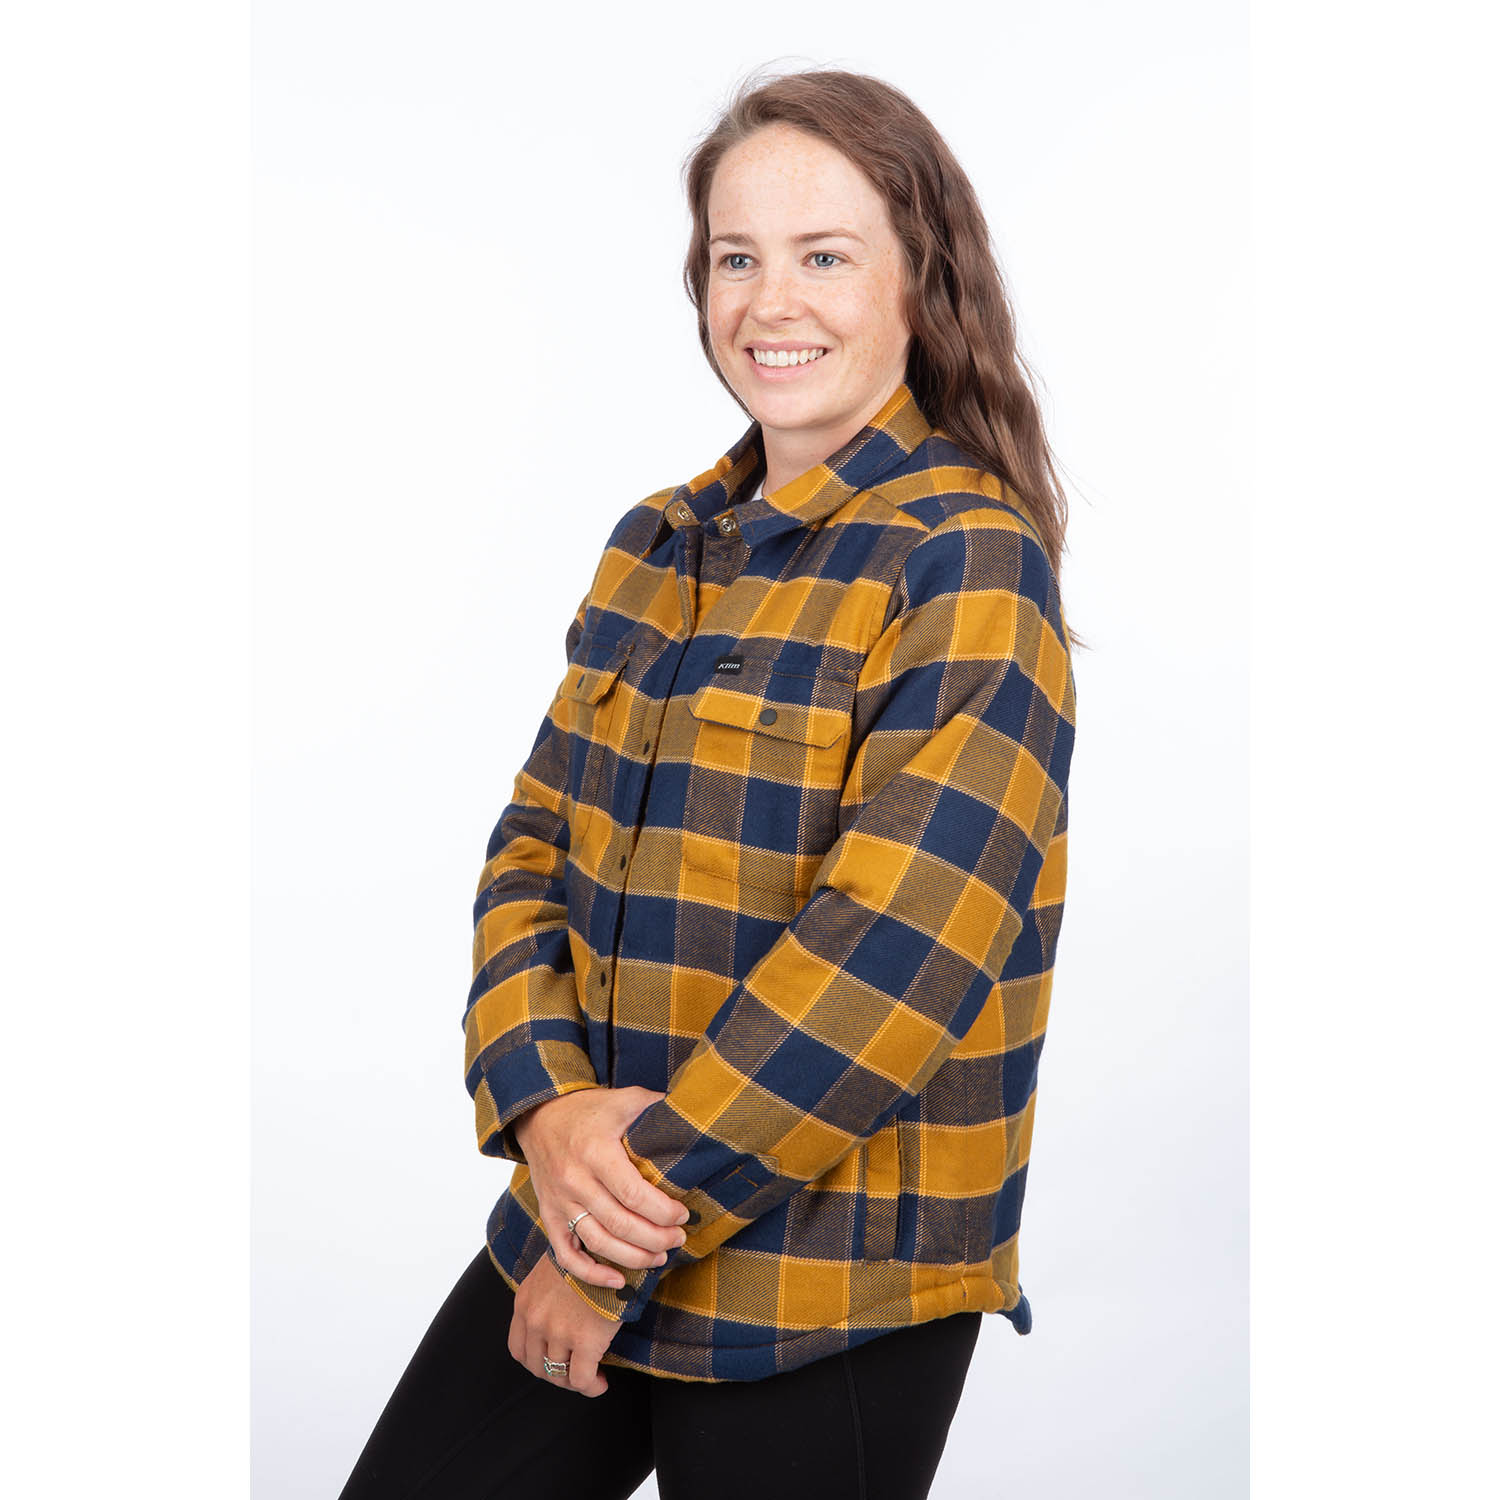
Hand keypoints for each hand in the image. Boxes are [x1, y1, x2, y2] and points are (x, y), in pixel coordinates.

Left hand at [509, 1248, 621, 1396]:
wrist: (611, 1245)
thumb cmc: (589, 1254)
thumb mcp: (554, 1270)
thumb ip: (547, 1296)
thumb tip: (559, 1316)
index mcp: (524, 1302)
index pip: (518, 1348)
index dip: (535, 1361)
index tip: (553, 1361)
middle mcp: (535, 1319)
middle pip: (536, 1365)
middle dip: (556, 1374)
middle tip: (574, 1372)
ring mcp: (558, 1331)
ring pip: (559, 1375)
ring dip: (575, 1382)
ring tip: (591, 1378)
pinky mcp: (585, 1340)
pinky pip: (582, 1379)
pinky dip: (591, 1387)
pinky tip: (600, 1383)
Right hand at [513, 1086, 690, 1292]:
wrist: (538, 1114)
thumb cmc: (589, 1108)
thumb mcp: (624, 1098)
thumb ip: (656, 1106)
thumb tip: (694, 1113)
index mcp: (595, 1151)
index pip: (633, 1193)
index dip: (662, 1211)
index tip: (683, 1215)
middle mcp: (575, 1180)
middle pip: (620, 1224)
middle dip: (655, 1239)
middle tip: (678, 1239)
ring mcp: (559, 1201)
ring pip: (598, 1243)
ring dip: (633, 1258)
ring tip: (660, 1258)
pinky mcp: (549, 1215)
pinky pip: (566, 1255)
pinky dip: (591, 1274)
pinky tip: (617, 1281)